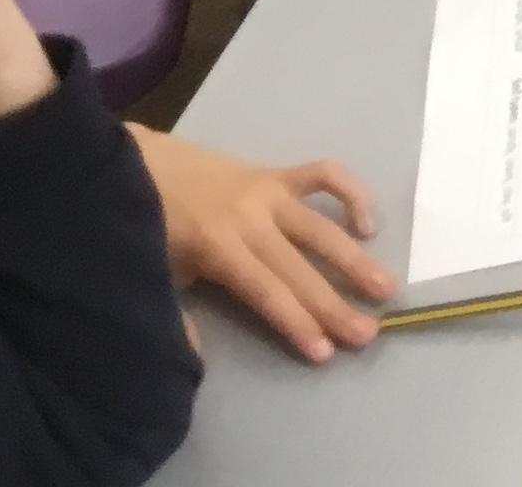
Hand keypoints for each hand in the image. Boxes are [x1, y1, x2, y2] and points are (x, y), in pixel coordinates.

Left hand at [129, 128, 391, 364]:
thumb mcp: (150, 275)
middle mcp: (251, 217)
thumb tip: (197, 358)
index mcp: (217, 245)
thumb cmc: (143, 227)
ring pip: (320, 227)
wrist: (136, 163)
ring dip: (355, 259)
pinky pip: (324, 175)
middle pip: (299, 267)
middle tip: (367, 334)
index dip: (296, 322)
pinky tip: (367, 224)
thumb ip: (176, 316)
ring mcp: (268, 191)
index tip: (324, 353)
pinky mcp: (276, 173)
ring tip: (385, 287)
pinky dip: (351, 194)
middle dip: (334, 304)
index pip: (266, 291)